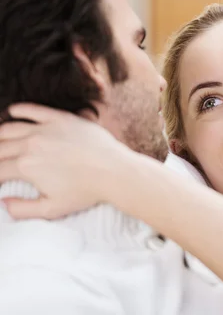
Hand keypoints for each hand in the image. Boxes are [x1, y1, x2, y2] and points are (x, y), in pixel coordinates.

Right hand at [0, 103, 140, 218]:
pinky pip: (34, 110)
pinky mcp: (61, 118)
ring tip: (0, 141)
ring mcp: (46, 129)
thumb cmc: (87, 191)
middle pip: (0, 147)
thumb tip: (4, 203)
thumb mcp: (52, 208)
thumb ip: (23, 209)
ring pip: (10, 128)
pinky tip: (13, 111)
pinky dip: (20, 109)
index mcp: (25, 167)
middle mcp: (31, 144)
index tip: (0, 179)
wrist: (115, 171)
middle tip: (1, 161)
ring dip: (0, 135)